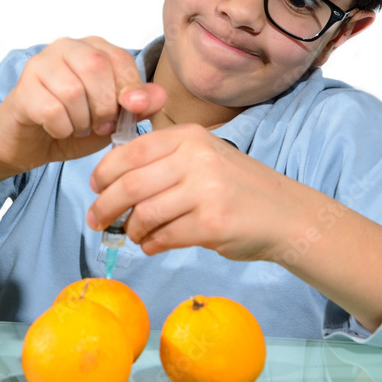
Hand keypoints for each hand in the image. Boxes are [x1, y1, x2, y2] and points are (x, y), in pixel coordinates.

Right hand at [0, 37, 165, 172]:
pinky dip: (61, 128)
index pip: (120, 59)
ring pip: (72, 90)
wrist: (31, 144)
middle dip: (104, 106)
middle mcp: (65, 47)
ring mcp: (40, 65)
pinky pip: (52, 110)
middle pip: (96, 67)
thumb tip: (159, 96)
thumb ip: (139, 106)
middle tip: (100, 124)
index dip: (129, 89)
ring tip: (78, 126)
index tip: (128, 112)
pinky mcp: (23, 88)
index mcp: (92, 47)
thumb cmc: (74, 124)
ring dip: (81, 120)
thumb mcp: (115, 118)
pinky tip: (58, 129)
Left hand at [87, 123, 298, 261]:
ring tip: (135, 235)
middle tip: (96, 220)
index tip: (95, 187)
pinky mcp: (212, 224)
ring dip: (131, 229)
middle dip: (105, 206)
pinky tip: (154, 244)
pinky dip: (151, 244)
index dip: (105, 172)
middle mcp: (196, 159)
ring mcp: (205, 191)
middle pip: (130, 184)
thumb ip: (163, 161)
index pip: (131, 152)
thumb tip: (110, 182)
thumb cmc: (236, 187)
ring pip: (144, 213)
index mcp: (189, 137)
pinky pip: (164, 237)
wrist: (286, 215)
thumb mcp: (203, 157)